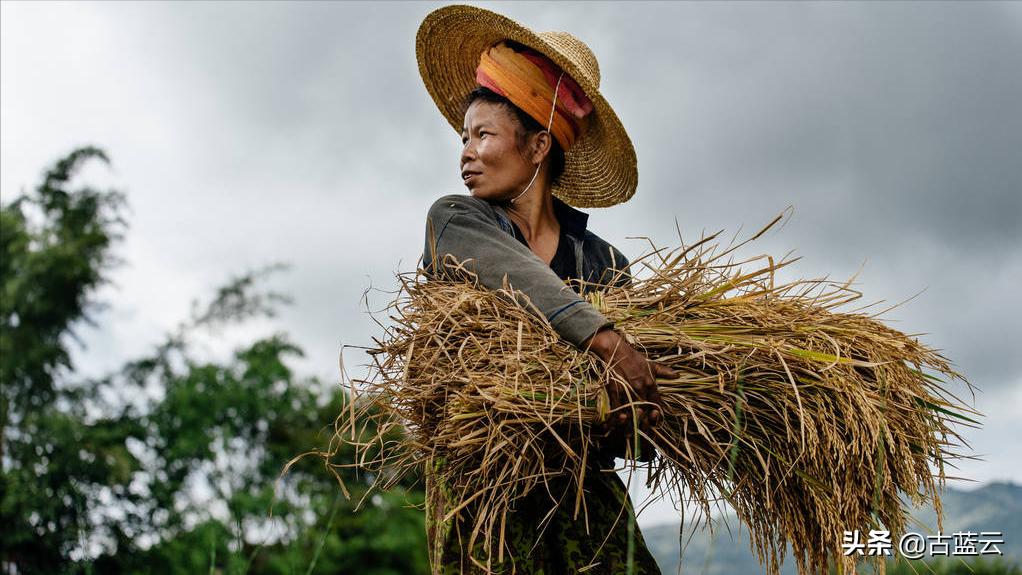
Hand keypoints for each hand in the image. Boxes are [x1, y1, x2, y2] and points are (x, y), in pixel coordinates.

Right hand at [584, 327, 676, 457]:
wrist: (615, 350)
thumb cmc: (633, 357)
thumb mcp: (651, 364)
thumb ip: (664, 372)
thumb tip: (678, 375)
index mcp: (650, 383)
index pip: (656, 403)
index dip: (657, 415)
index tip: (656, 423)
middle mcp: (640, 389)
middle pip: (644, 412)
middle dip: (644, 424)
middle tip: (644, 435)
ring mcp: (627, 390)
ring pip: (630, 412)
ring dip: (630, 425)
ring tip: (630, 435)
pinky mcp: (614, 390)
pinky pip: (616, 408)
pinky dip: (615, 418)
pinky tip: (615, 426)